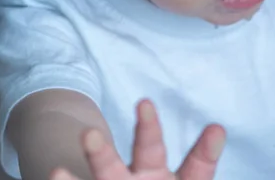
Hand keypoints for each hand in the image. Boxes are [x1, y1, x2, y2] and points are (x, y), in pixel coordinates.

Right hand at [50, 99, 225, 179]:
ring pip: (110, 170)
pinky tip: (56, 172)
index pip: (196, 167)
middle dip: (148, 130)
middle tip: (145, 103)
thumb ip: (197, 165)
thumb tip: (218, 133)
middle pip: (149, 152)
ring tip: (90, 134)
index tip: (217, 129)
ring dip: (101, 153)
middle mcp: (148, 179)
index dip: (205, 150)